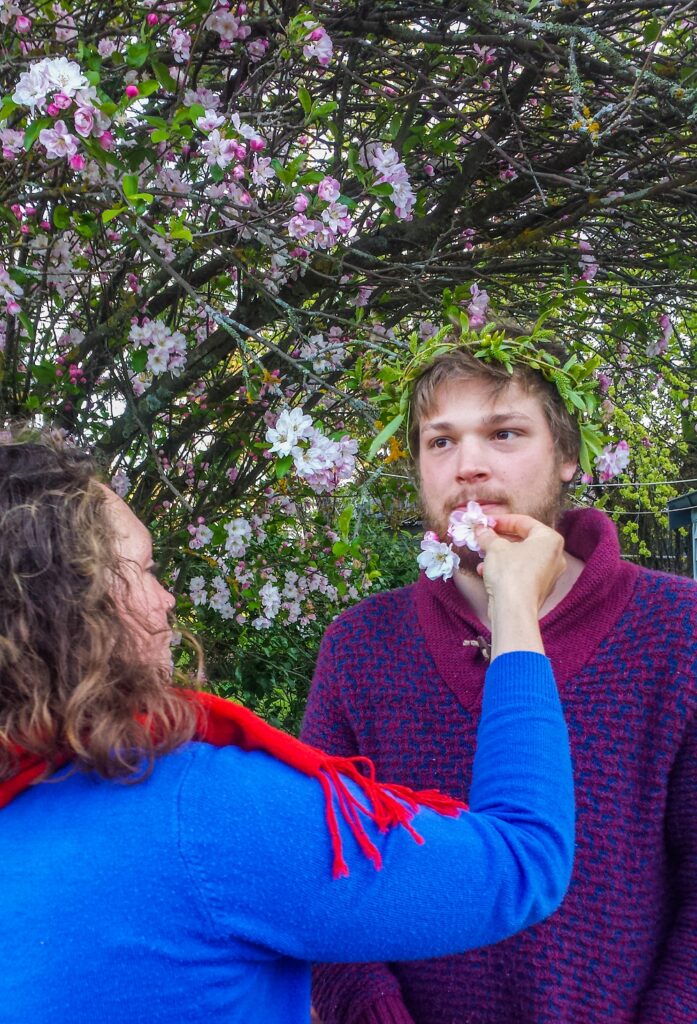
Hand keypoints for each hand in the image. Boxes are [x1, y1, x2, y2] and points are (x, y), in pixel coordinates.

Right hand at [473, 514, 564, 658]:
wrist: (514, 608)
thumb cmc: (510, 571)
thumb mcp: (494, 547)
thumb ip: (488, 535)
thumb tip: (481, 529)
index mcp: (550, 540)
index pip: (525, 522)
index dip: (502, 520)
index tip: (487, 521)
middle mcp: (555, 556)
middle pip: (524, 540)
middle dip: (500, 538)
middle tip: (484, 536)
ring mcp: (548, 575)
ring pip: (521, 558)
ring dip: (500, 554)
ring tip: (482, 554)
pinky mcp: (539, 590)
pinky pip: (521, 573)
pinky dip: (505, 569)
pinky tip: (485, 572)